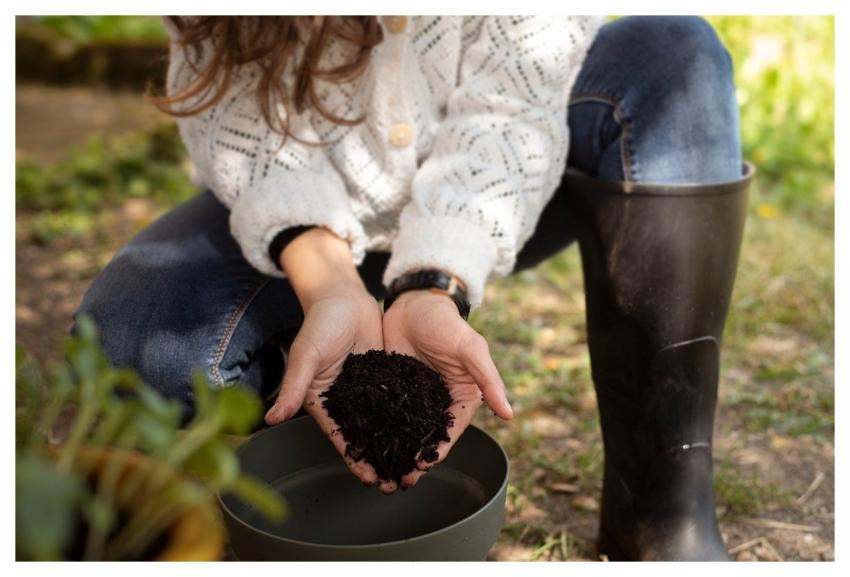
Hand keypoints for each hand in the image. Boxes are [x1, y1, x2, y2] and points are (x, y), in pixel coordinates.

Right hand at [263, 228, 391, 491]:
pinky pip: (397, 401)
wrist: (343, 295)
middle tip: (399, 482)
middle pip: (364, 436)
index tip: (371, 480)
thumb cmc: (319, 322)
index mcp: (323, 401)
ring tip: (415, 465)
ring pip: (383, 423)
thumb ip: (293, 386)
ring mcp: (367, 390)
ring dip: (397, 443)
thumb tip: (270, 418)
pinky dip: (409, 417)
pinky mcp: (384, 376)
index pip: (341, 437)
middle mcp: (346, 400)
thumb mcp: (306, 354)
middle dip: (380, 459)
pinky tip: (425, 431)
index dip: (355, 459)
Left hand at [382, 289, 512, 490]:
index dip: (436, 453)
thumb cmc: (447, 323)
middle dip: (412, 460)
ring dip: (394, 450)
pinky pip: (386, 413)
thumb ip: (488, 380)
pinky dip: (378, 429)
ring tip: (378, 471)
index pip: (449, 432)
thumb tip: (509, 415)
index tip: (420, 470)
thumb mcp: (470, 349)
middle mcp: (439, 402)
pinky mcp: (394, 388)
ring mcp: (415, 397)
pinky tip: (364, 444)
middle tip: (396, 481)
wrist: (415, 300)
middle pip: (426, 437)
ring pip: (405, 430)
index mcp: (462, 397)